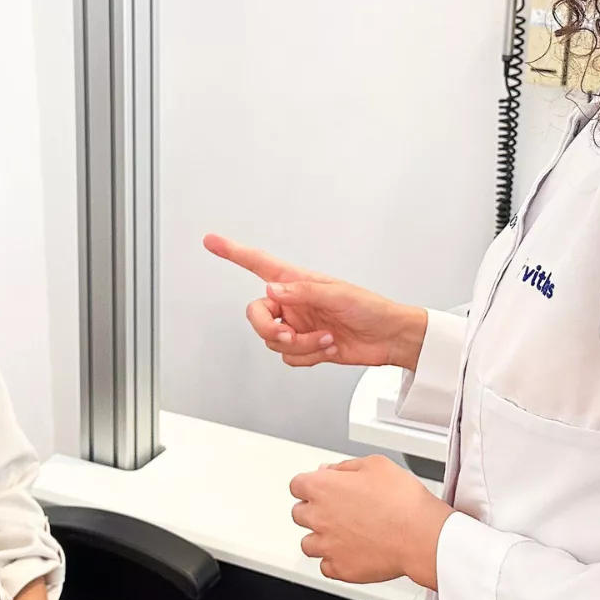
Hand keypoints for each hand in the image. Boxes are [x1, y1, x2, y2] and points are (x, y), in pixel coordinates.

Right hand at [204, 234, 427, 368]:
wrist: (388, 338)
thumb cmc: (370, 307)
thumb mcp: (337, 293)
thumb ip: (302, 292)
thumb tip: (272, 293)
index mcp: (297, 282)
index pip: (258, 264)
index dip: (233, 252)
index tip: (211, 241)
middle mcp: (293, 303)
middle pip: (256, 315)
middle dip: (266, 328)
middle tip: (286, 335)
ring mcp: (298, 326)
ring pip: (272, 340)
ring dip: (299, 345)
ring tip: (325, 339)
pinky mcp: (306, 348)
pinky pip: (288, 357)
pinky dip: (307, 356)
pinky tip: (327, 347)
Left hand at [290, 455, 453, 588]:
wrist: (421, 535)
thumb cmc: (403, 500)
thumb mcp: (376, 464)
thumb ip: (346, 466)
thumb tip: (332, 470)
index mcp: (323, 488)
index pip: (297, 485)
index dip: (310, 485)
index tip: (319, 488)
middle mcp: (318, 517)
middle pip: (298, 514)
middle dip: (313, 511)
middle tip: (335, 510)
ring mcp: (327, 546)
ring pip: (308, 544)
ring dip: (320, 538)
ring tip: (342, 534)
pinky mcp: (339, 568)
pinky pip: (326, 567)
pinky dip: (334, 562)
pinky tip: (350, 553)